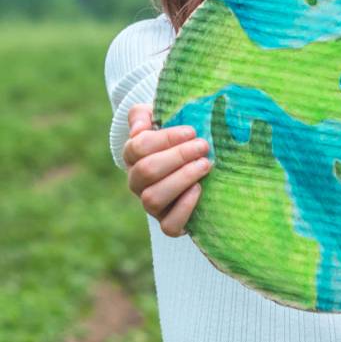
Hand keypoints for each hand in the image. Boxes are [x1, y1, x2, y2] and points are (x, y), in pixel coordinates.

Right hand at [122, 104, 211, 236]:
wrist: (194, 162)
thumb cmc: (177, 137)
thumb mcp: (159, 117)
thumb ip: (142, 115)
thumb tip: (139, 128)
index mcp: (133, 156)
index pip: (138, 147)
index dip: (165, 138)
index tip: (191, 131)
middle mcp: (138, 182)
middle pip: (146, 171)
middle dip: (178, 156)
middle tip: (202, 146)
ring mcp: (152, 206)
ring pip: (153, 199)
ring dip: (182, 179)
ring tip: (205, 164)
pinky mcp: (169, 223)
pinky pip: (169, 226)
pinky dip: (184, 209)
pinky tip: (199, 189)